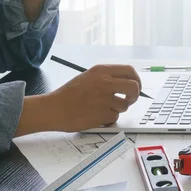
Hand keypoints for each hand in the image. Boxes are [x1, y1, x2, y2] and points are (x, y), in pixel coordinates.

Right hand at [14, 65, 142, 135]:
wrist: (54, 109)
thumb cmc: (68, 94)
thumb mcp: (88, 77)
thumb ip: (106, 78)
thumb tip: (125, 83)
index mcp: (101, 71)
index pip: (130, 71)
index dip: (136, 80)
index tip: (135, 86)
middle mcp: (105, 83)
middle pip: (134, 87)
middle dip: (135, 95)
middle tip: (130, 100)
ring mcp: (105, 99)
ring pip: (125, 105)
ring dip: (117, 109)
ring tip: (102, 108)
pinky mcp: (103, 114)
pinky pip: (114, 117)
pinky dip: (108, 119)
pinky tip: (96, 115)